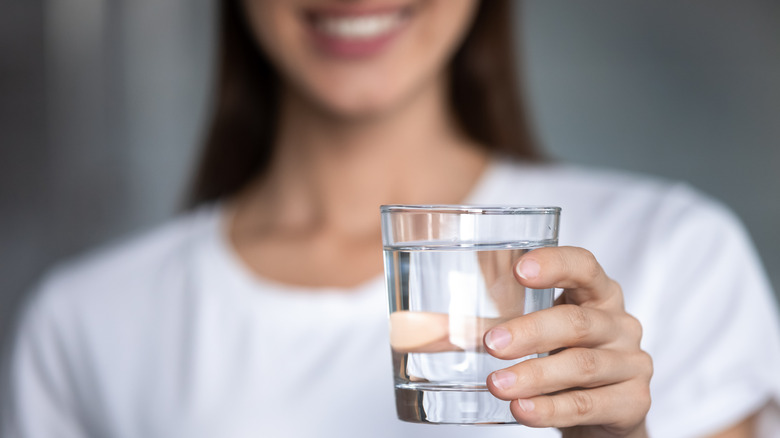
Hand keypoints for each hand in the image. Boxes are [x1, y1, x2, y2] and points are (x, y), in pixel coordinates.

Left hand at [484, 246, 651, 436]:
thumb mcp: (540, 334)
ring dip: (534, 375)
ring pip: (582, 365)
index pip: (584, 267)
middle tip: (492, 343)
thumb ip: (497, 322)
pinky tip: (523, 410)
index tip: (520, 270)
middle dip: (530, 332)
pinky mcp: (633, 402)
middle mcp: (619, 323)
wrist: (605, 414)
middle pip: (578, 321)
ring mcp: (632, 363)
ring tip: (497, 384)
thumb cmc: (563, 359)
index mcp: (598, 294)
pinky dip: (551, 409)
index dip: (555, 264)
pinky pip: (588, 404)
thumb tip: (423, 327)